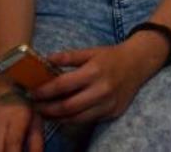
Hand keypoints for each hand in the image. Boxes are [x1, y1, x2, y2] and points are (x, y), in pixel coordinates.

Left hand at [31, 41, 160, 123]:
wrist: (138, 64)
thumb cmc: (111, 56)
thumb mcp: (90, 51)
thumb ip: (68, 57)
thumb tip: (45, 60)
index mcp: (94, 71)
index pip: (63, 85)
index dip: (45, 91)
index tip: (32, 92)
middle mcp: (102, 90)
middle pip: (68, 107)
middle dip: (48, 109)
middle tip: (35, 107)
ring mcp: (108, 104)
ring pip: (78, 118)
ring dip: (58, 118)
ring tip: (45, 113)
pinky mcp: (113, 113)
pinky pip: (89, 120)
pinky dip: (73, 119)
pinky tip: (63, 116)